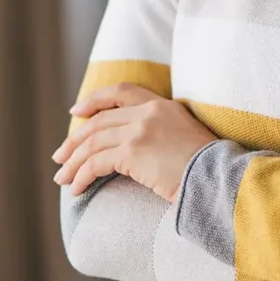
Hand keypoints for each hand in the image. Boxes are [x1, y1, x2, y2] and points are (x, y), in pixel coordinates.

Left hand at [51, 83, 216, 202]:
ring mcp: (140, 130)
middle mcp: (149, 112)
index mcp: (163, 105)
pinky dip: (81, 176)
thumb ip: (162, 132)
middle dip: (74, 140)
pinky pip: (96, 163)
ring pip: (93, 143)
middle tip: (60, 157)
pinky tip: (77, 189)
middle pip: (99, 120)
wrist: (219, 176)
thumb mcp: (185, 136)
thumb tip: (136, 149)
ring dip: (73, 162)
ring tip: (63, 179)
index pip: (121, 91)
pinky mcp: (133, 151)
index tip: (77, 111)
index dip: (95, 99)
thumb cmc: (208, 165)